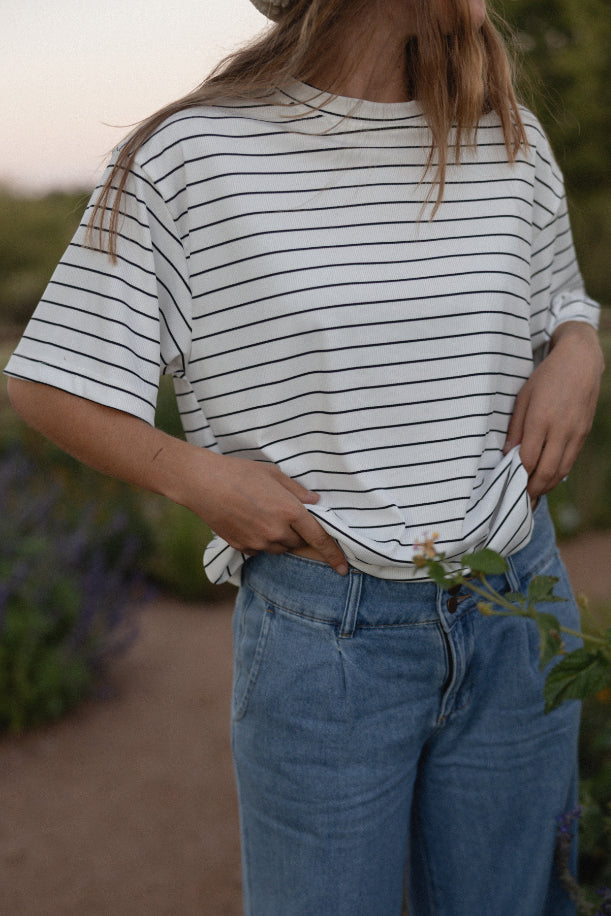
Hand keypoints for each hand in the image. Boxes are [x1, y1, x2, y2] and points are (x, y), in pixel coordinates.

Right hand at [187, 453, 348, 573]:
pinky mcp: (242, 546)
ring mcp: (258, 542)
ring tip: (263, 515)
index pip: (319, 538)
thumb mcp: (273, 474)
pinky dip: (261, 541)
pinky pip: (260, 550)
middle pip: (298, 543)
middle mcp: (276, 531)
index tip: (343, 567)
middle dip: (298, 534)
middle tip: (285, 515)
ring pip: (279, 549)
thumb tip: (315, 502)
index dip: (334, 554)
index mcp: (289, 511)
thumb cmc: (239, 472)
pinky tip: (249, 522)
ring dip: (280, 538)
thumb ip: (297, 491)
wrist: (202, 483)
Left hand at [504, 322, 603, 500]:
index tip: (507, 488)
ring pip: (562, 469)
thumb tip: (508, 453)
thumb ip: (515, 427)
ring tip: (533, 495)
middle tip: (521, 501)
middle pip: (547, 470)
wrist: (581, 362)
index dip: (518, 477)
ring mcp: (576, 432)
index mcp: (541, 418)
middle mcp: (561, 428)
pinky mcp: (584, 433)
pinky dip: (559, 474)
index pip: (528, 458)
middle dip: (533, 489)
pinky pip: (571, 460)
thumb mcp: (522, 397)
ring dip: (547, 486)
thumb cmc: (546, 377)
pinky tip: (548, 478)